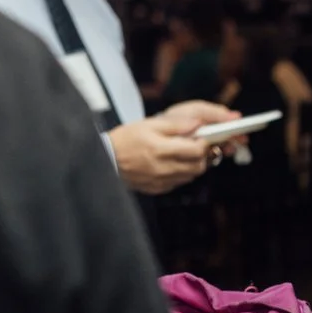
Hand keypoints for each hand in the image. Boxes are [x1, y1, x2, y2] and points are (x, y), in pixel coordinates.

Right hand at [109, 102, 243, 193]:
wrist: (106, 160)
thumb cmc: (125, 140)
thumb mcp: (149, 124)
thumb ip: (176, 125)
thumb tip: (198, 123)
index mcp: (161, 150)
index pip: (196, 150)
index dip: (205, 143)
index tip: (204, 136)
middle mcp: (163, 168)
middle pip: (198, 166)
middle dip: (203, 155)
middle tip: (197, 145)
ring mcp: (161, 181)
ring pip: (191, 176)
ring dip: (193, 165)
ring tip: (184, 153)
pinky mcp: (158, 189)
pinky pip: (179, 182)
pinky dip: (182, 173)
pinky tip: (173, 164)